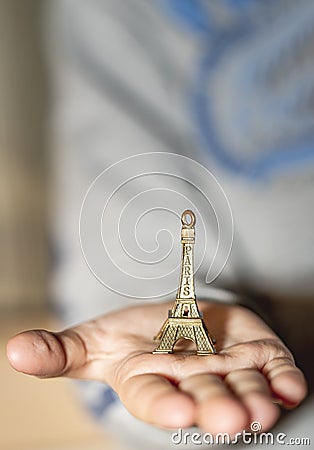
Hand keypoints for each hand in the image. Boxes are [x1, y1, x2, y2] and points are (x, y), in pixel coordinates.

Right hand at [7, 301, 306, 434]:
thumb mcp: (96, 340)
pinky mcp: (255, 355)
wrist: (180, 322)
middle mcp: (191, 382)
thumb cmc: (136, 336)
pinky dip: (284, 378)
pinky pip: (274, 370)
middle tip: (230, 420)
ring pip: (243, 389)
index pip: (155, 398)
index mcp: (151, 380)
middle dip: (216, 410)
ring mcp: (226, 371)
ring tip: (263, 406)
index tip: (176, 412)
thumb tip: (13, 351)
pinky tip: (290, 384)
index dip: (164, 406)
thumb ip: (61, 351)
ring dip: (255, 399)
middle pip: (204, 398)